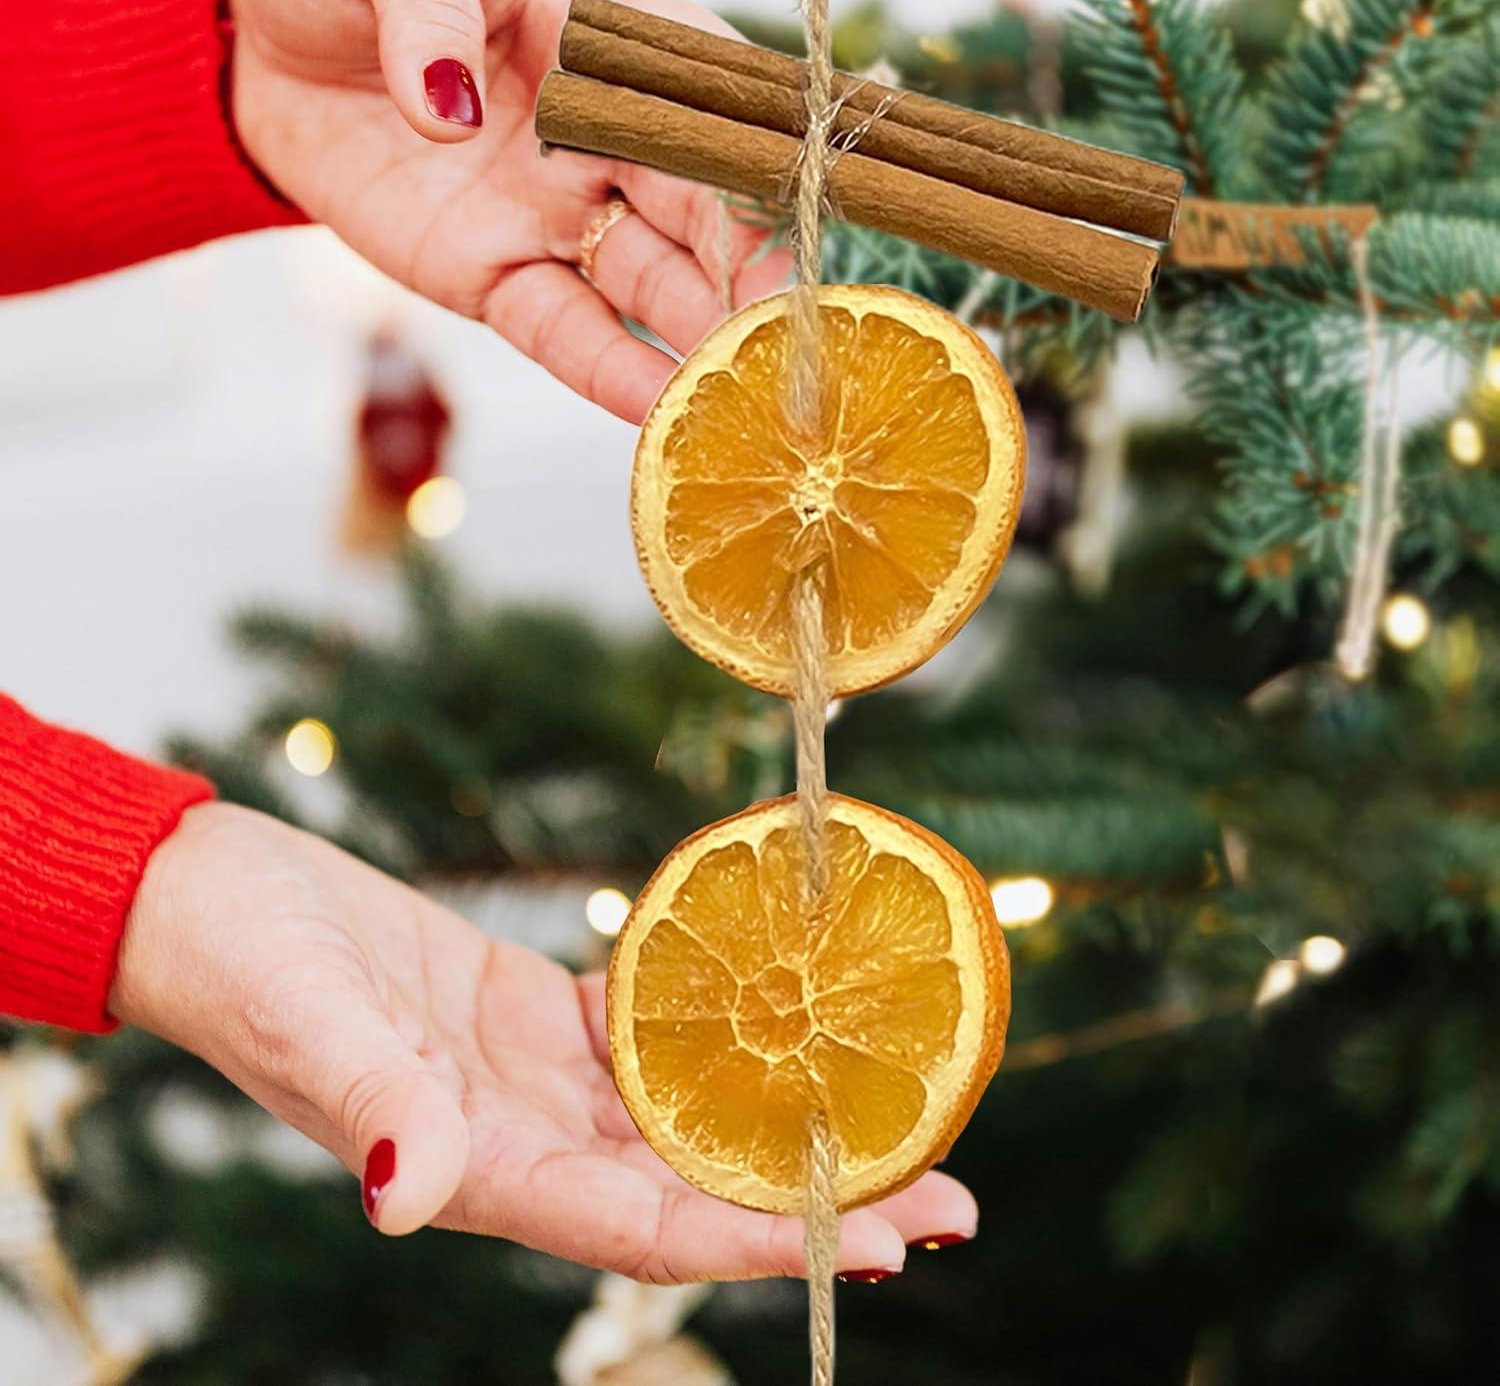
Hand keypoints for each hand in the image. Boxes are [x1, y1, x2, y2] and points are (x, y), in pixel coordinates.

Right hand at [111, 803, 978, 1280]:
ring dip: (778, 1120)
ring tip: (888, 1110)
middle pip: (693, 1187)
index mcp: (480, 1168)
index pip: (648, 1226)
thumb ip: (373, 1102)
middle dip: (817, 1199)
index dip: (766, 1241)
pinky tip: (774, 1011)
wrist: (211, 901)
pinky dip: (708, 1029)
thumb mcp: (305, 1021)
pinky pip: (636, 1035)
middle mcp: (522, 1139)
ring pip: (678, 1116)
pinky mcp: (525, 1016)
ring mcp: (528, 1079)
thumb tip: (411, 1189)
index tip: (885, 1240)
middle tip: (946, 1193)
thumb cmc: (243, 963)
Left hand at [228, 0, 788, 423]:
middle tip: (789, 343)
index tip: (796, 228)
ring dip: (698, 341)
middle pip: (703, 212)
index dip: (761, 167)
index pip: (712, 102)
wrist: (256, 36)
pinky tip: (655, 412)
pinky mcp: (495, 275)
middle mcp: (607, 132)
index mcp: (611, 27)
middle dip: (749, 278)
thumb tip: (449, 106)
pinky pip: (563, 331)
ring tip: (742, 396)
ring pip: (650, 286)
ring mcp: (556, 211)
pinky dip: (609, 372)